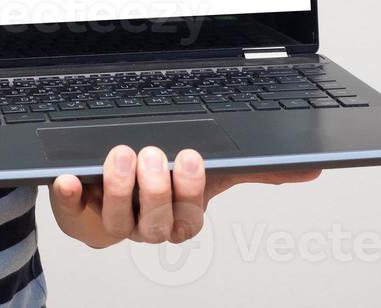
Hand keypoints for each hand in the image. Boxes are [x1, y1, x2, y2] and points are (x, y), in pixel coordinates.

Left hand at [48, 145, 320, 246]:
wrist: (109, 191)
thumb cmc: (164, 182)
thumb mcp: (209, 170)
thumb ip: (255, 170)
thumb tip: (312, 169)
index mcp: (179, 220)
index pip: (190, 218)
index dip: (190, 191)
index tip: (191, 156)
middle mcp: (145, 227)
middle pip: (155, 224)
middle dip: (155, 188)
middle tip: (152, 153)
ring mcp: (109, 223)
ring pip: (116, 222)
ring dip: (118, 188)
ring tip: (120, 155)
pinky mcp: (75, 216)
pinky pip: (70, 215)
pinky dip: (68, 197)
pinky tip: (69, 178)